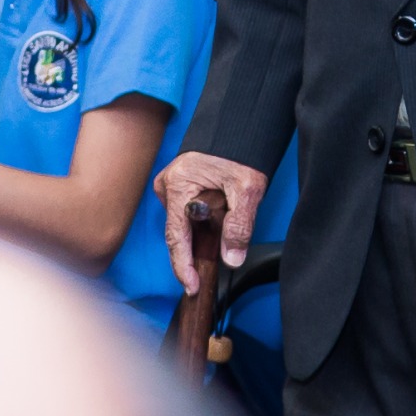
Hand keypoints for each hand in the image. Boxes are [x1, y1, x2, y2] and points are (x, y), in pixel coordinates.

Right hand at [155, 152, 270, 288]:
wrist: (238, 130)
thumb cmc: (240, 154)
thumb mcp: (247, 190)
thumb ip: (239, 226)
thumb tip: (231, 258)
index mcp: (179, 184)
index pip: (176, 236)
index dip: (183, 265)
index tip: (191, 285)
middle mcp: (167, 185)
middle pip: (178, 232)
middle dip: (194, 251)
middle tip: (210, 266)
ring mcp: (169, 185)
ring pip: (182, 224)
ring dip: (199, 234)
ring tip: (220, 231)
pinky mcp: (176, 186)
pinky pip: (184, 214)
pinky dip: (198, 224)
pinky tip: (213, 222)